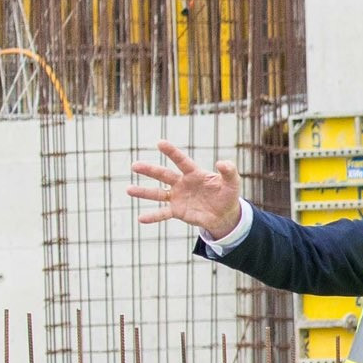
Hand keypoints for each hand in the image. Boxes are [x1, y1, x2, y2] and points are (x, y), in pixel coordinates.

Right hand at [127, 140, 242, 236]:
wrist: (225, 214)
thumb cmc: (227, 194)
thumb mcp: (233, 182)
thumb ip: (229, 171)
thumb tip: (222, 163)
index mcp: (194, 173)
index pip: (181, 161)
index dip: (172, 152)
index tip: (160, 143)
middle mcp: (182, 183)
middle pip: (163, 175)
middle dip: (149, 170)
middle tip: (134, 166)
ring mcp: (178, 197)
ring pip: (158, 193)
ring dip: (143, 192)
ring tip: (128, 190)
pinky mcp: (178, 211)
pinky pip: (163, 213)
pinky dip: (153, 216)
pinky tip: (141, 218)